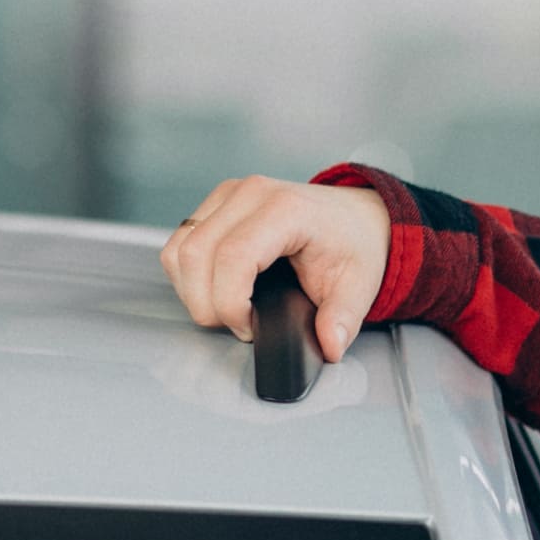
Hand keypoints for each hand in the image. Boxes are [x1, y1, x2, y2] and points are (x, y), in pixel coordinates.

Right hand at [160, 175, 392, 363]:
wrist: (353, 216)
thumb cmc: (352, 243)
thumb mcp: (359, 285)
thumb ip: (342, 319)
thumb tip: (328, 345)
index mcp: (286, 210)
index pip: (233, 257)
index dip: (230, 304)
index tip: (248, 327)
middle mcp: (250, 194)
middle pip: (195, 255)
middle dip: (207, 305)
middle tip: (239, 325)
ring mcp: (228, 196)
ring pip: (179, 250)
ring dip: (192, 292)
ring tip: (227, 310)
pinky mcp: (215, 204)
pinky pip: (180, 242)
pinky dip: (188, 276)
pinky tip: (215, 291)